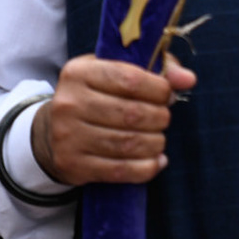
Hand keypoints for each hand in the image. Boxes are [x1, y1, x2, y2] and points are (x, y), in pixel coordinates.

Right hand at [32, 54, 196, 186]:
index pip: (130, 79)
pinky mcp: (73, 165)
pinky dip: (146, 168)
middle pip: (132, 114)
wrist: (51, 132)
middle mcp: (69, 103)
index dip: (158, 89)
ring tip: (159, 139)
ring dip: (155, 143)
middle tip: (163, 118)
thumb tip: (187, 79)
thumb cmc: (95, 95)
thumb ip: (156, 69)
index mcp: (79, 72)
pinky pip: (119, 170)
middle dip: (159, 117)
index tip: (167, 94)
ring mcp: (68, 136)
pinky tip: (155, 161)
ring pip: (128, 143)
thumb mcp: (115, 71)